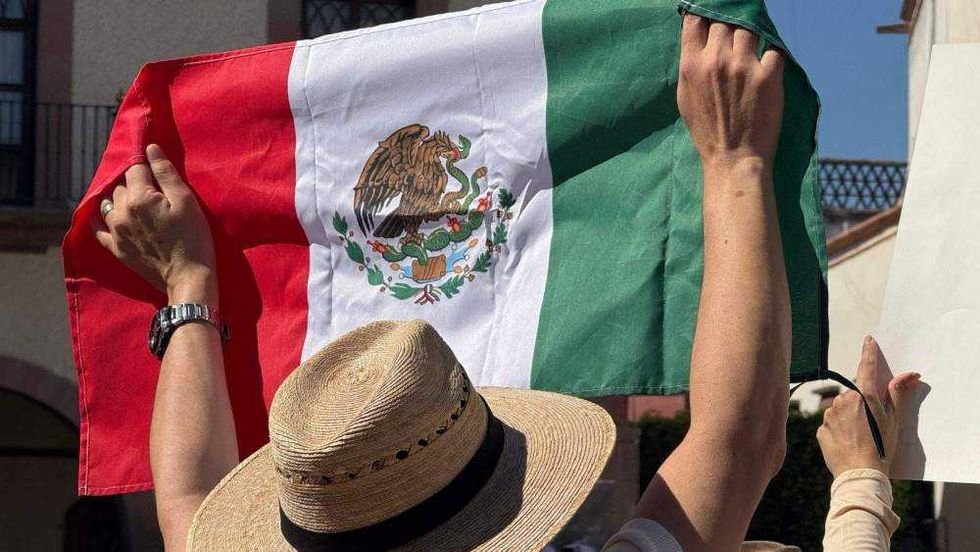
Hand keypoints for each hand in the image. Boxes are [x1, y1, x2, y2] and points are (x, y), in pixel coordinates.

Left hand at [92, 144, 216, 303]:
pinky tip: (108, 217)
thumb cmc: (193, 237)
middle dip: (135, 184)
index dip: (148, 167)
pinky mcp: (116, 248)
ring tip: (137, 204)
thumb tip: (150, 149)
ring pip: (109, 203)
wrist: (188, 277)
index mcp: (139, 197)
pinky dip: (101, 219)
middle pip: (121, 186)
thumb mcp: (186, 201)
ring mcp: (115, 232)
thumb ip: (166, 173)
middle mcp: (121, 212)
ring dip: (120, 199)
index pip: (136, 169)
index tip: (158, 171)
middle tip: (155, 192)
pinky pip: (98, 228)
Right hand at [677, 14, 784, 172]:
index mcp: (691, 65)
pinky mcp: (769, 75)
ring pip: (750, 28)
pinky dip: (772, 52)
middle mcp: (716, 60)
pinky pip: (774, 47)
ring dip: (751, 33)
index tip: (711, 17)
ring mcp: (744, 65)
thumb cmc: (707, 132)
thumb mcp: (685, 97)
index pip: (696, 19)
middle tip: (734, 36)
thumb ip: (691, 66)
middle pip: (725, 20)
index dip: (704, 13)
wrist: (733, 158)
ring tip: (751, 46)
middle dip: (729, 24)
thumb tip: (697, 42)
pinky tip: (768, 62)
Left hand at [817, 336, 919, 477]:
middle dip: (861, 404)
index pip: (867, 368)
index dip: (868, 353)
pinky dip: (839, 431)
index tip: (868, 340)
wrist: (860, 473)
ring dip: (849, 418)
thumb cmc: (881, 447)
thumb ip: (897, 394)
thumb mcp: (893, 420)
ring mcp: (830, 415)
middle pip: (853, 395)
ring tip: (860, 437)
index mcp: (864, 396)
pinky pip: (831, 425)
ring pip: (841, 410)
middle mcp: (843, 400)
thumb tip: (909, 375)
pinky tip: (848, 443)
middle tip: (870, 424)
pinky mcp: (821, 429)